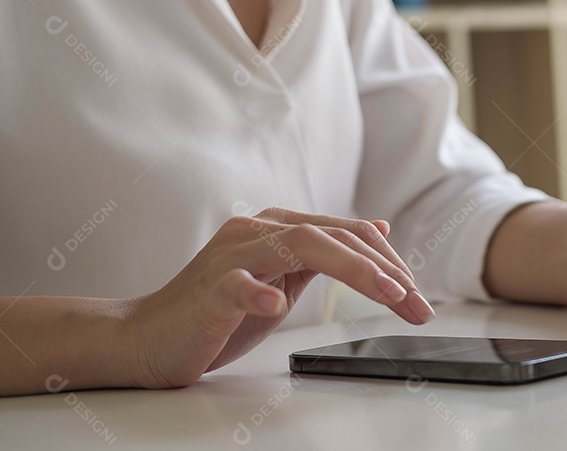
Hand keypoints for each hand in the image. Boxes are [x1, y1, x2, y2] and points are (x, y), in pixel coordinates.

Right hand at [123, 208, 435, 388]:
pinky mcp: (208, 288)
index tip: (419, 299)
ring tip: (388, 296)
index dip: (391, 264)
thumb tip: (379, 229)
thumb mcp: (285, 278)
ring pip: (302, 246)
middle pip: (336, 237)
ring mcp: (232, 255)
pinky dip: (258, 293)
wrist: (147, 338)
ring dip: (354, 270)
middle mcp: (259, 229)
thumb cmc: (218, 313)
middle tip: (419, 306)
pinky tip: (276, 306)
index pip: (351, 234)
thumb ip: (327, 253)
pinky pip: (237, 284)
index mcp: (281, 227)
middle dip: (387, 272)